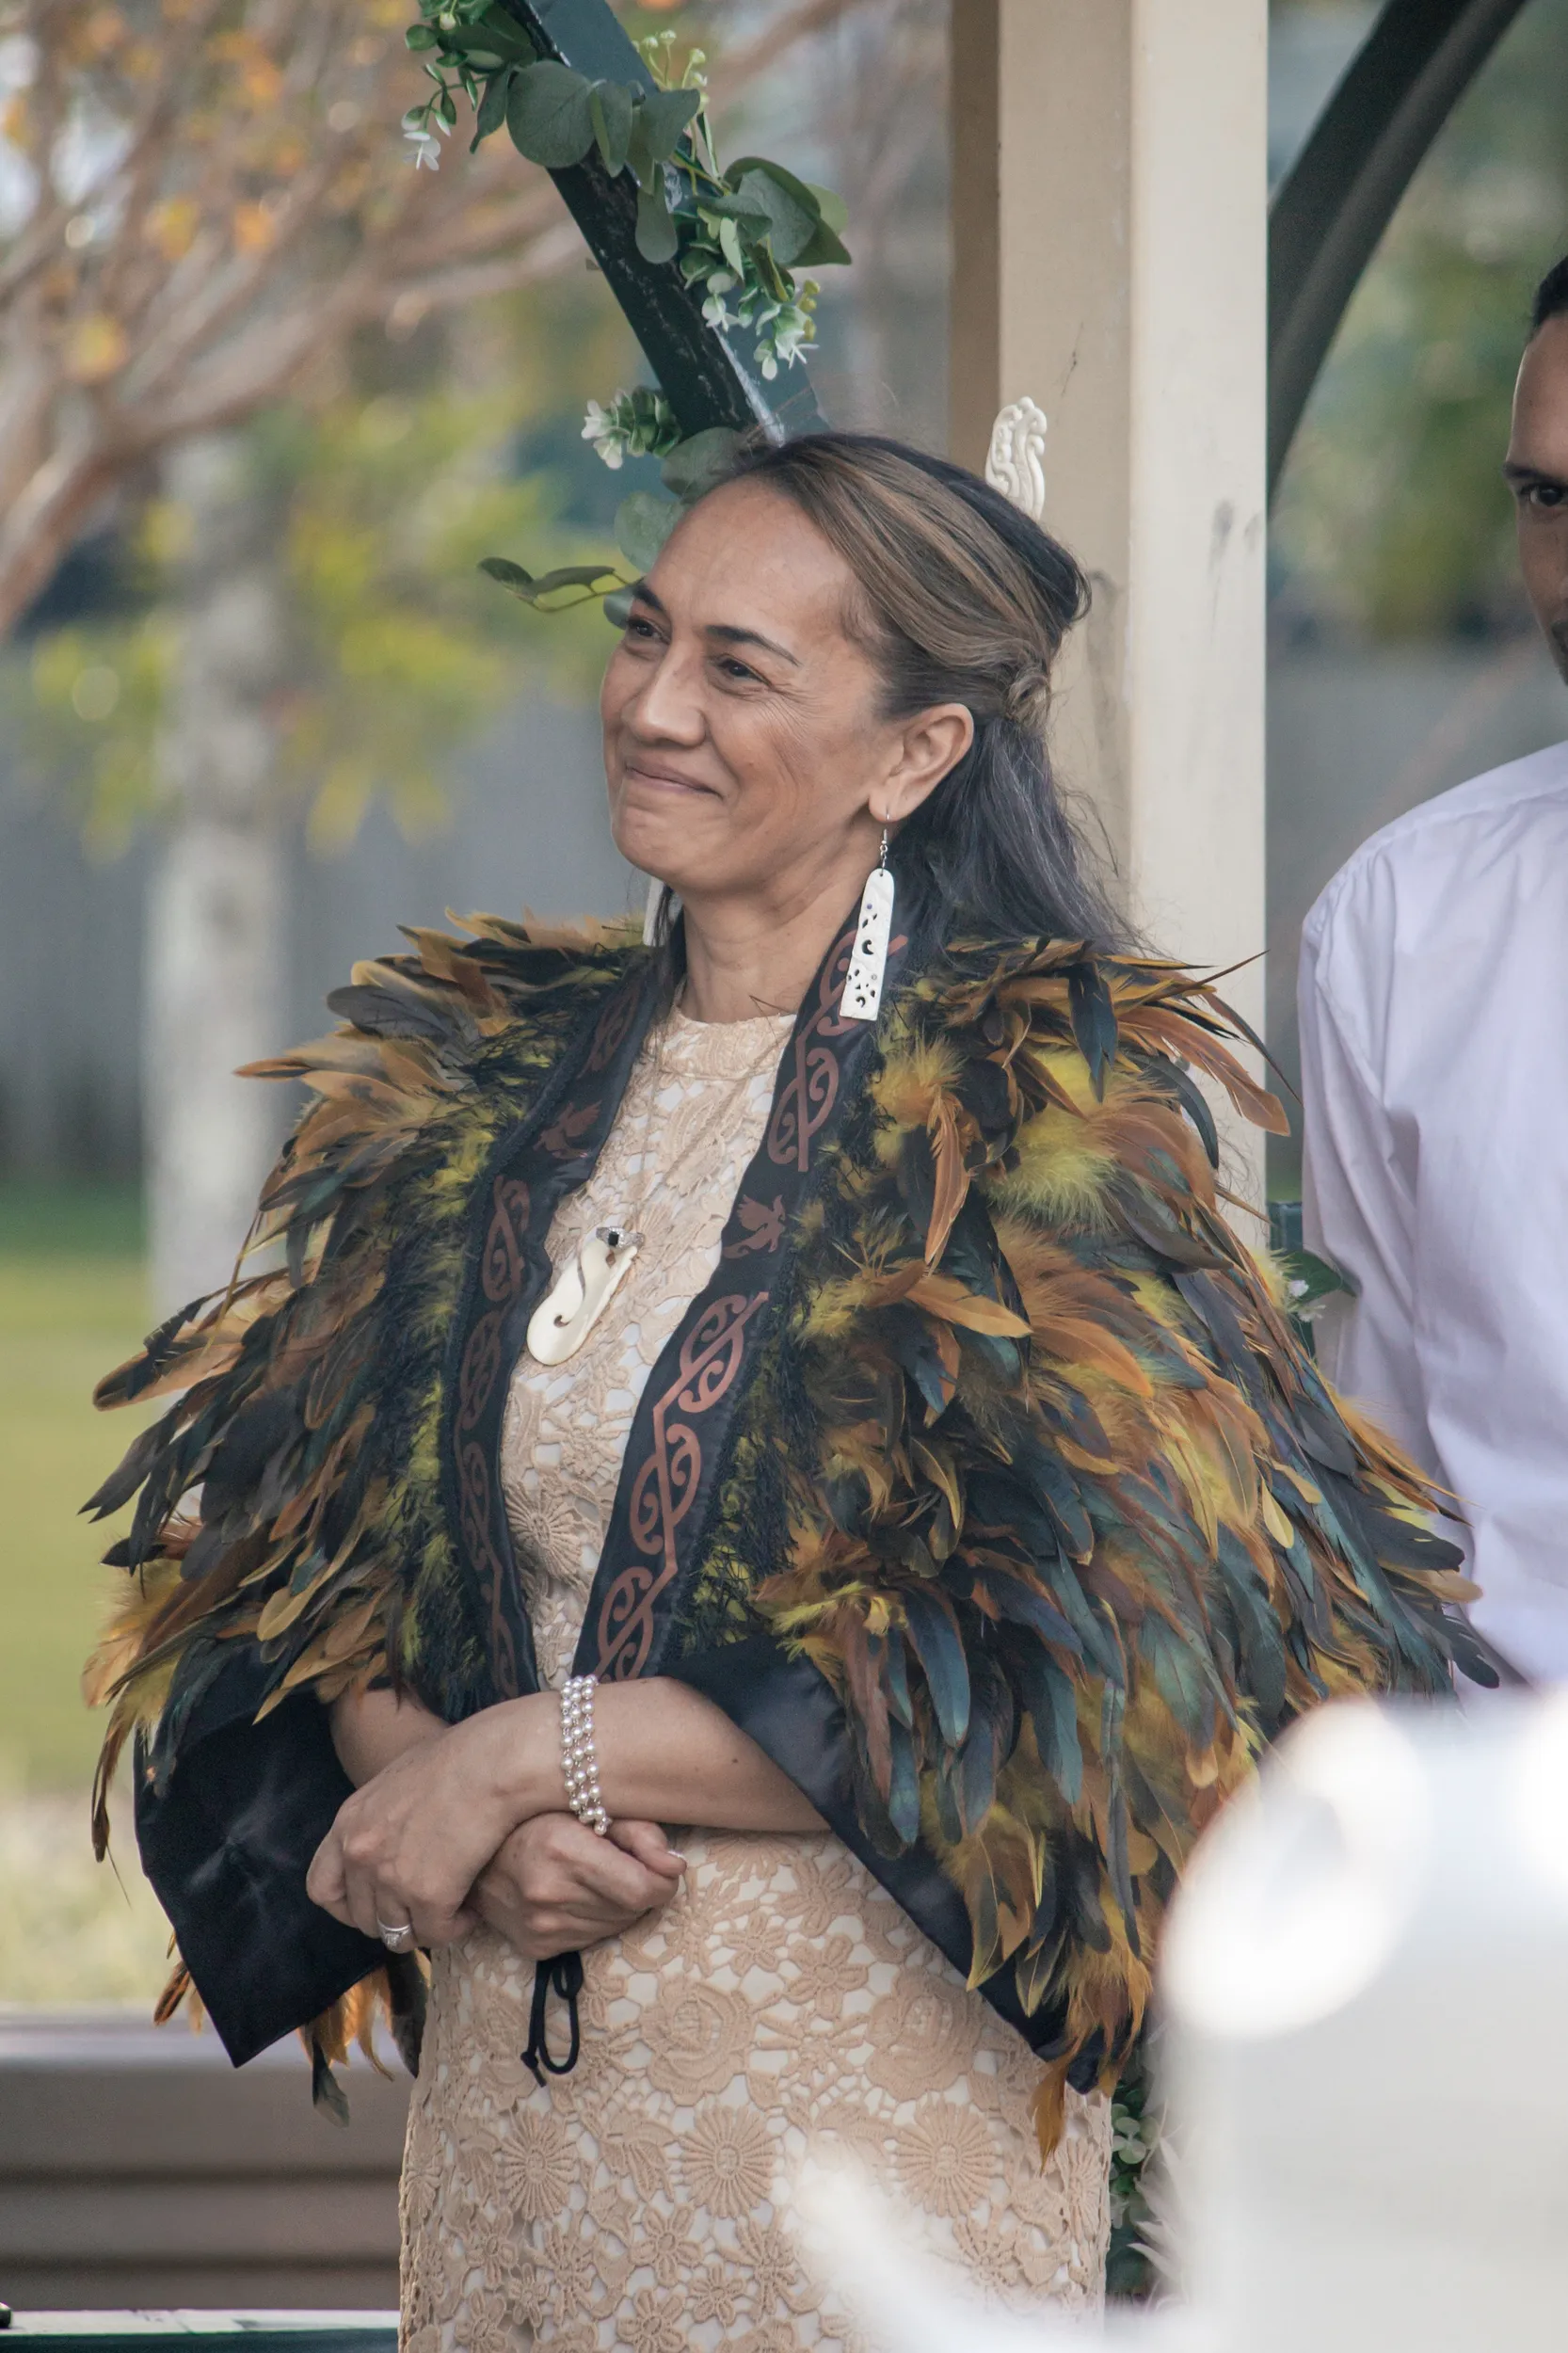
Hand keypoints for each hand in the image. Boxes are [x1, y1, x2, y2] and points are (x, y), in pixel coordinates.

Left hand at [306, 1710, 541, 1947]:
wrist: (492, 1763)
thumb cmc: (459, 1759)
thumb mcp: (398, 1782)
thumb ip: (381, 1818)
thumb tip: (393, 1841)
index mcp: (348, 1823)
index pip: (321, 1888)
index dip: (347, 1907)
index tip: (377, 1905)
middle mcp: (360, 1853)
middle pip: (363, 1920)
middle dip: (395, 1920)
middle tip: (426, 1908)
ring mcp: (390, 1877)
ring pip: (399, 1935)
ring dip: (427, 1927)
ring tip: (454, 1909)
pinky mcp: (427, 1896)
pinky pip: (437, 1934)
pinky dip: (456, 1927)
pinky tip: (474, 1910)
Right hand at [473, 1815, 685, 1959]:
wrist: (475, 1848)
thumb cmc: (538, 1814)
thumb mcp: (588, 1804)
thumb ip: (639, 1832)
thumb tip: (675, 1867)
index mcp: (564, 1850)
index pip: (642, 1890)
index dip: (663, 1880)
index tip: (663, 1867)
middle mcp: (549, 1894)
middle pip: (633, 1909)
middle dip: (639, 1887)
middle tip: (620, 1862)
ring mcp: (540, 1926)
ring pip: (615, 1927)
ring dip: (618, 1905)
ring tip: (595, 1876)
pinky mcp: (535, 1947)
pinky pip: (591, 1939)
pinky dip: (595, 1919)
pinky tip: (575, 1894)